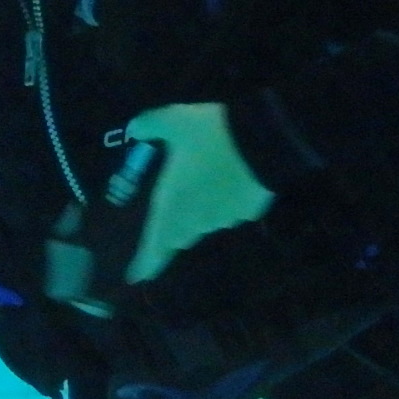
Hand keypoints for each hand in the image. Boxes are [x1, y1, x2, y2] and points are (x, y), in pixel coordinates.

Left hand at [123, 102, 274, 283]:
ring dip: (199, 214)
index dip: (145, 262)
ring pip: (205, 223)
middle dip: (170, 234)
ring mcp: (224, 217)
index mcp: (172, 204)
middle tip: (164, 226)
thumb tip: (134, 129)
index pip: (155, 243)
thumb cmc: (210, 133)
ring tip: (199, 194)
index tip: (136, 277)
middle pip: (178, 235)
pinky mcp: (248, 211)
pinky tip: (228, 186)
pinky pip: (230, 212)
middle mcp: (196, 219)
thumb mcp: (174, 120)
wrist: (264, 139)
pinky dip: (224, 203)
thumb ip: (150, 125)